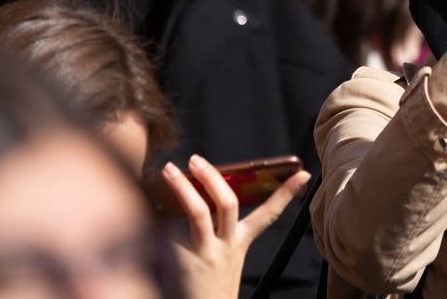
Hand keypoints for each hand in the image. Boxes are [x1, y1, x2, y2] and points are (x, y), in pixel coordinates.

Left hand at [162, 155, 310, 298]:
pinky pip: (168, 233)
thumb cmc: (207, 286)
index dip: (286, 194)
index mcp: (239, 244)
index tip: (303, 173)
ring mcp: (205, 255)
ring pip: (198, 212)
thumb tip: (195, 193)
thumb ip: (214, 229)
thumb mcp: (221, 257)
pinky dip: (155, 219)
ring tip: (168, 170)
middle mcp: (226, 247)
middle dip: (213, 177)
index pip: (268, 215)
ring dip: (182, 187)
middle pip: (228, 202)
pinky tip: (143, 209)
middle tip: (196, 160)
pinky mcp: (181, 264)